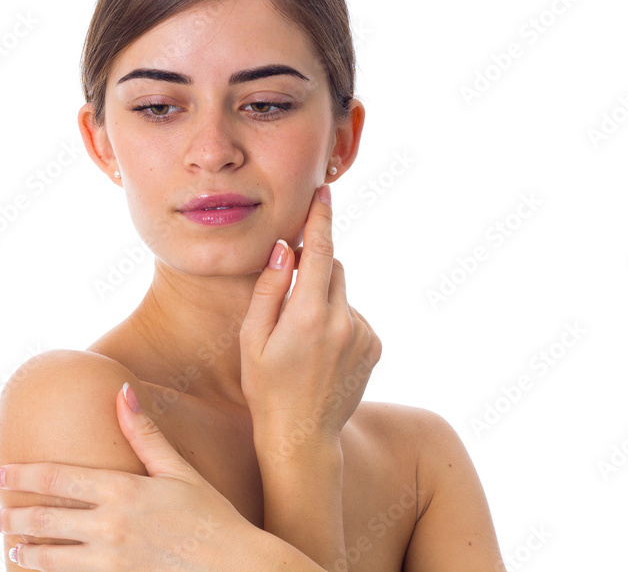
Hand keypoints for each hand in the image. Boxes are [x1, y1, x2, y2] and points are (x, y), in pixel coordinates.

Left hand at [0, 384, 254, 570]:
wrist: (236, 568)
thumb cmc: (212, 516)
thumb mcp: (179, 471)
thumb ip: (145, 434)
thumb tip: (121, 390)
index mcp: (122, 490)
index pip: (55, 478)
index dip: (21, 475)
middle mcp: (110, 526)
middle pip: (43, 521)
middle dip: (12, 518)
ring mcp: (111, 562)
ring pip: (51, 559)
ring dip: (26, 553)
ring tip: (13, 549)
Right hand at [239, 183, 382, 455]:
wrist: (302, 436)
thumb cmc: (266, 388)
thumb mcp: (252, 338)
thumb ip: (270, 289)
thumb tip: (286, 249)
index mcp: (309, 316)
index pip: (321, 252)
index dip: (321, 219)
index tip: (324, 192)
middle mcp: (344, 321)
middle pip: (335, 269)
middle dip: (315, 270)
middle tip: (290, 299)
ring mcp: (364, 335)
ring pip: (343, 294)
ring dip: (325, 301)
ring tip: (303, 343)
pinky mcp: (375, 346)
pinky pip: (354, 316)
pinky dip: (339, 322)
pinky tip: (321, 353)